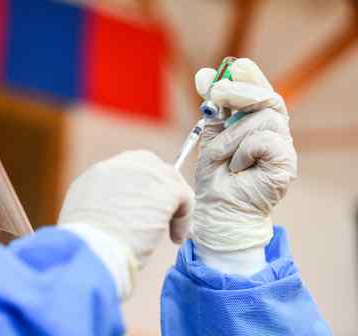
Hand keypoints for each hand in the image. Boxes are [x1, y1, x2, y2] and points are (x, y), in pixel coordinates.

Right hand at [58, 150, 193, 297]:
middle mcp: (121, 165)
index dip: (140, 189)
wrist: (91, 250)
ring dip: (172, 205)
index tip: (143, 208)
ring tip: (169, 230)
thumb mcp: (84, 217)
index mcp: (99, 173)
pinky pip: (185, 199)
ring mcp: (145, 173)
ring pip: (169, 180)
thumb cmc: (86, 245)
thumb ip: (102, 208)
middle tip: (162, 216)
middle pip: (151, 168)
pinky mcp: (166, 189)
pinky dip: (183, 219)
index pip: (129, 170)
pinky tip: (175, 237)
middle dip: (158, 191)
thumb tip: (118, 217)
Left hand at [191, 58, 296, 253]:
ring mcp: (283, 146)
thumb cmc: (216, 173)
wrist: (218, 207)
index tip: (230, 67)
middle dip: (239, 92)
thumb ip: (212, 106)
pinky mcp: (285, 163)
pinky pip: (264, 141)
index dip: (247, 76)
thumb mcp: (211, 133)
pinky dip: (243, 152)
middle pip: (267, 97)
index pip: (259, 89)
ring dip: (232, 135)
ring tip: (222, 156)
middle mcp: (274, 130)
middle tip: (215, 94)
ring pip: (262, 118)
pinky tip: (238, 168)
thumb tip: (204, 73)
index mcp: (257, 120)